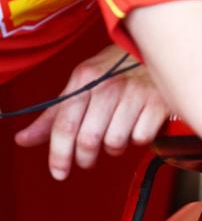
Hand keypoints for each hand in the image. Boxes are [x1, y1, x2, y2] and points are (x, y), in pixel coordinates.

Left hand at [15, 44, 168, 180]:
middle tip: (87, 160)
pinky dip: (138, 139)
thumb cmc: (117, 68)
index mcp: (85, 78)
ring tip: (116, 136)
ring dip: (114, 148)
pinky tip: (137, 126)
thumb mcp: (83, 82)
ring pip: (116, 142)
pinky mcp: (159, 104)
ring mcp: (136, 94)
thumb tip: (24, 140)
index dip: (59, 154)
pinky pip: (141, 138)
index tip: (59, 172)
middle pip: (89, 138)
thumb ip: (55, 114)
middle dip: (86, 157)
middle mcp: (108, 85)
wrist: (159, 47)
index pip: (64, 123)